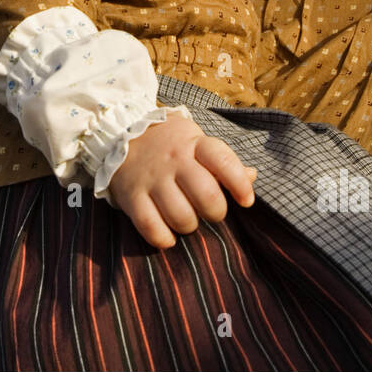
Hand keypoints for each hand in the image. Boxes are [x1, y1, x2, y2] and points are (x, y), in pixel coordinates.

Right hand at [106, 111, 257, 249]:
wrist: (120, 133)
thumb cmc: (169, 144)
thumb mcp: (196, 142)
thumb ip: (223, 161)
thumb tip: (252, 176)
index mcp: (194, 144)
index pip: (224, 161)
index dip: (240, 184)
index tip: (246, 201)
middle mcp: (173, 161)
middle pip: (206, 195)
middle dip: (216, 212)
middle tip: (211, 212)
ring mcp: (152, 179)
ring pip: (181, 216)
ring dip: (189, 226)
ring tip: (186, 220)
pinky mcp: (131, 197)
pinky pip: (150, 227)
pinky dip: (163, 238)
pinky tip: (168, 234)